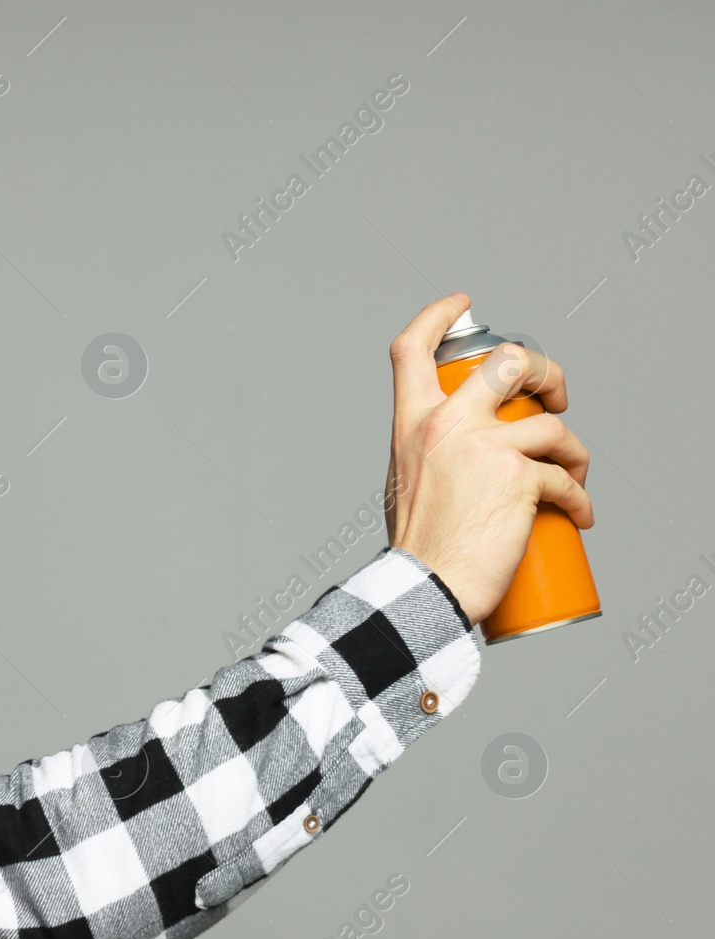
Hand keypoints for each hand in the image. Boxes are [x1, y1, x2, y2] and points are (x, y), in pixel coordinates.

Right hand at [382, 293, 592, 626]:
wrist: (425, 589)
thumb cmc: (416, 547)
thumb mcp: (406, 481)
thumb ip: (429, 453)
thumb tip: (464, 451)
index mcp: (411, 425)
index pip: (411, 350)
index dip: (436, 316)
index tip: (461, 303)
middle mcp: (446, 425)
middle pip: (507, 362)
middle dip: (544, 371)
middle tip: (555, 397)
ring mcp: (484, 448)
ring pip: (551, 423)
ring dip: (573, 451)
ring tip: (573, 477)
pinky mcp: (519, 479)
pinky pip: (564, 477)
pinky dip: (579, 498)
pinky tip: (579, 516)